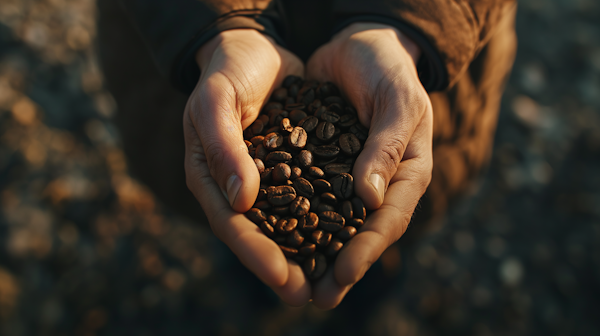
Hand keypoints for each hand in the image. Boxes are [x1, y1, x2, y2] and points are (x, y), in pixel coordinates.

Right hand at [183, 29, 309, 304]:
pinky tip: (343, 235)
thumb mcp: (217, 103)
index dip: (255, 253)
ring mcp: (262, 180)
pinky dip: (319, 219)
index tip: (282, 277)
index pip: (232, 224)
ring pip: (283, 223)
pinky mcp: (288, 167)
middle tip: (306, 295)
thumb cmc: (226, 73)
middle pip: (258, 234)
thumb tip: (242, 201)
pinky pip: (304, 198)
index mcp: (210, 177)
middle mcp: (235, 186)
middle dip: (281, 266)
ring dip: (303, 252)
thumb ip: (224, 148)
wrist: (250, 48)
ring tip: (327, 279)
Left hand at [306, 23, 433, 307]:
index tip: (342, 274)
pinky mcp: (321, 165)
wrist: (361, 44)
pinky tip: (274, 238)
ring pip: (331, 223)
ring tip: (294, 283)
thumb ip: (386, 146)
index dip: (366, 250)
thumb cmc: (389, 68)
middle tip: (317, 298)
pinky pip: (308, 196)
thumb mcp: (397, 101)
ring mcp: (349, 178)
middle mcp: (377, 184)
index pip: (387, 220)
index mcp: (406, 174)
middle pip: (359, 234)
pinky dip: (294, 220)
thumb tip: (369, 200)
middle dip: (339, 267)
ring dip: (314, 254)